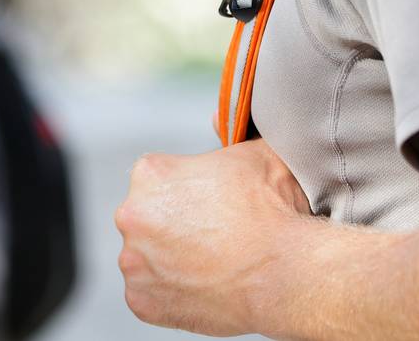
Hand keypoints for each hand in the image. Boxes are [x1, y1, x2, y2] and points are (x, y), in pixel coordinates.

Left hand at [116, 138, 312, 336]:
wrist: (286, 272)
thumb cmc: (274, 210)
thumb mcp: (254, 152)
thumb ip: (228, 130)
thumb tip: (215, 117)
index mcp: (150, 174)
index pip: (158, 180)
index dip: (188, 193)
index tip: (211, 206)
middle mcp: (131, 215)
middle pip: (146, 219)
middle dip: (172, 226)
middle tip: (212, 237)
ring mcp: (134, 262)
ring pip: (146, 258)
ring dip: (168, 260)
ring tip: (211, 264)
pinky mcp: (140, 301)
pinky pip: (149, 295)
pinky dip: (170, 294)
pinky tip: (202, 287)